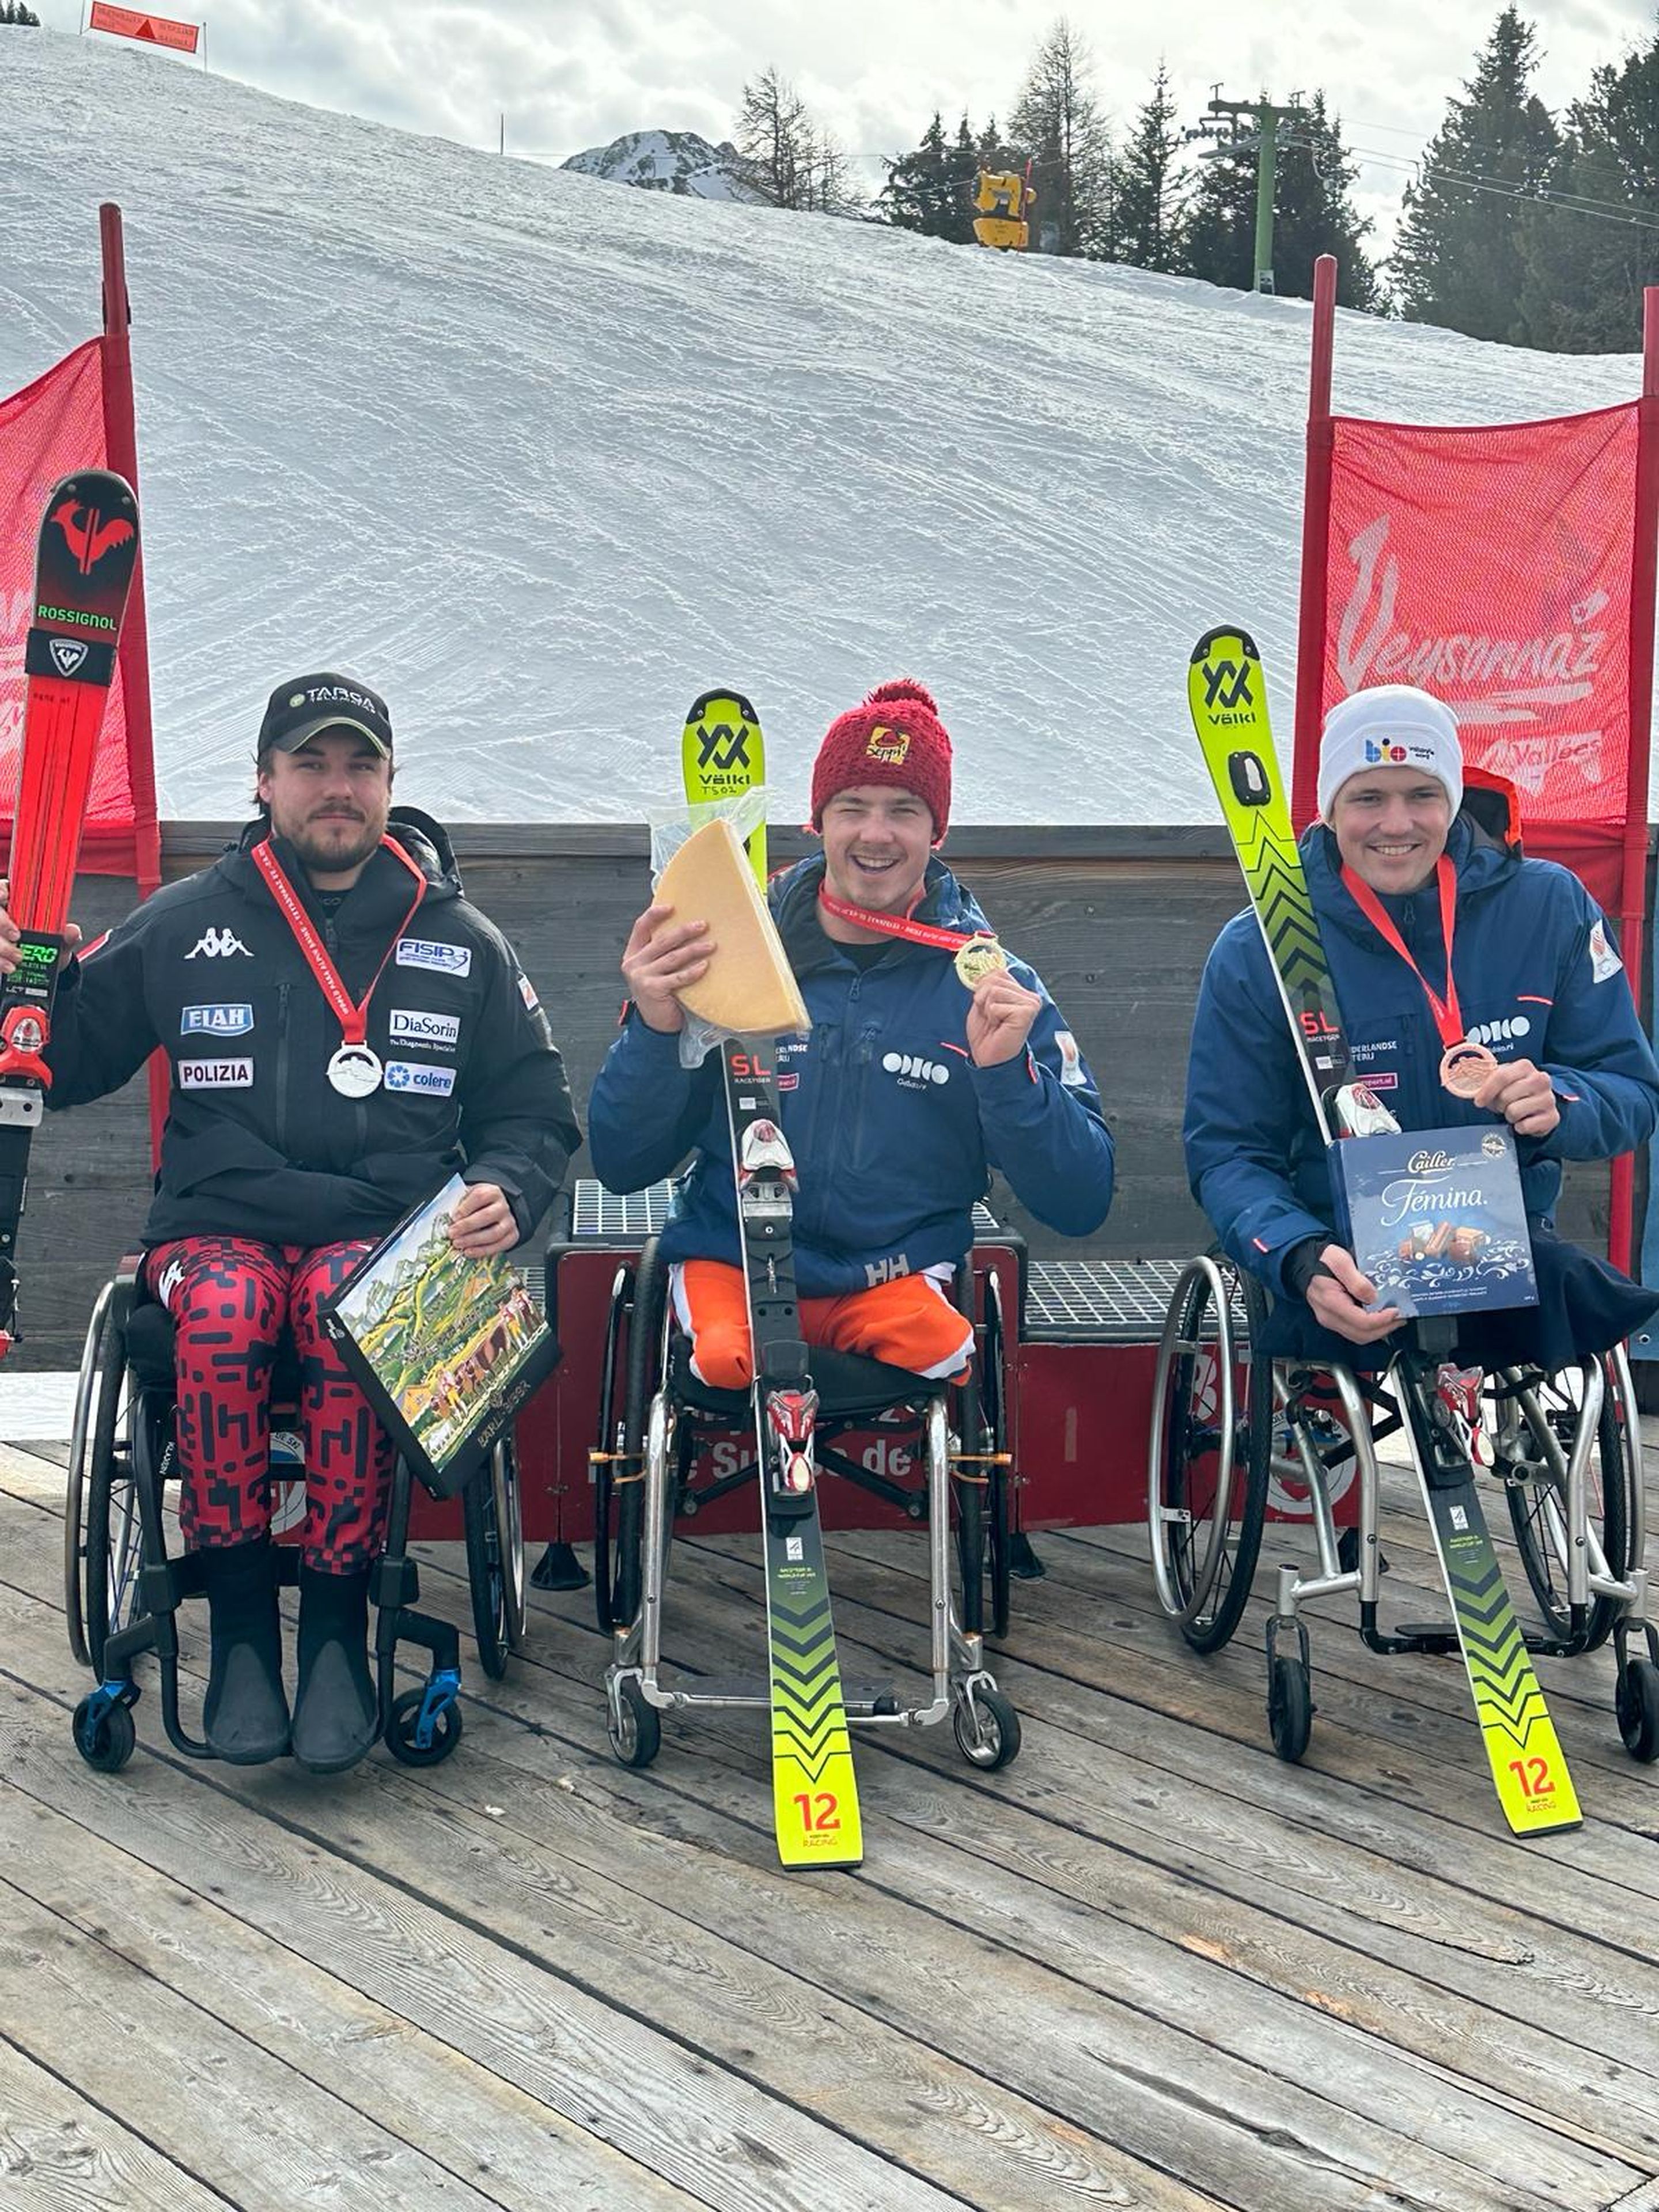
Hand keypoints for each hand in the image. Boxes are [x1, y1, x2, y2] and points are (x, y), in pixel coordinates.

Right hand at [0, 878, 81, 976]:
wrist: (44, 970)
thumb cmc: (49, 947)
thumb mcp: (61, 941)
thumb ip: (67, 935)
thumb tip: (73, 931)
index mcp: (18, 904)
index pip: (2, 889)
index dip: (0, 891)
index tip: (5, 897)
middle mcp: (3, 916)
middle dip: (2, 922)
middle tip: (17, 936)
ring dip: (1, 946)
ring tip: (18, 958)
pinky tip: (9, 967)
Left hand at [448, 1181, 517, 1256]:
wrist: (497, 1209)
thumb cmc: (479, 1204)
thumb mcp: (469, 1196)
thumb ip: (459, 1203)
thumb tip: (444, 1215)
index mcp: (492, 1192)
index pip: (480, 1197)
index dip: (466, 1207)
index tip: (453, 1217)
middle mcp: (503, 1207)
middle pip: (486, 1216)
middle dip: (467, 1226)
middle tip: (452, 1233)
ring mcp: (509, 1222)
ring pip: (493, 1233)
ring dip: (473, 1240)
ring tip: (458, 1244)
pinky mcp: (512, 1236)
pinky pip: (499, 1246)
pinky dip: (483, 1251)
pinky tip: (469, 1252)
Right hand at [620, 901, 712, 1034]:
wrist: (655, 1024)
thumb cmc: (659, 995)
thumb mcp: (654, 970)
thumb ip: (661, 952)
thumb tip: (686, 931)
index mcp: (633, 954)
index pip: (641, 927)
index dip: (654, 915)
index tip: (671, 907)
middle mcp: (635, 964)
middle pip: (661, 940)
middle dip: (684, 931)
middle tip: (703, 925)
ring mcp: (642, 977)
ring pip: (672, 957)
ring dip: (694, 949)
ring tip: (711, 945)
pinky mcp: (653, 989)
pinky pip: (678, 977)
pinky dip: (693, 971)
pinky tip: (705, 966)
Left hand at [966, 967, 1042, 1067]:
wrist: (990, 1058)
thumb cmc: (987, 1034)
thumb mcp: (982, 1003)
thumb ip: (986, 984)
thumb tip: (983, 968)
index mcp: (1020, 992)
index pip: (997, 972)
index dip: (983, 988)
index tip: (987, 1007)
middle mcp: (1029, 996)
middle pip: (994, 979)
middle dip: (983, 999)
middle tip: (991, 1018)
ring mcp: (1030, 1003)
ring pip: (994, 991)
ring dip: (988, 1009)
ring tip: (996, 1022)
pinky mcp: (1027, 1012)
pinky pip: (996, 1005)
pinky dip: (992, 1017)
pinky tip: (1000, 1027)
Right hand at [1304, 1244, 1402, 1345]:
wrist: (1305, 1262)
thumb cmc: (1323, 1260)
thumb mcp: (1340, 1261)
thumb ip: (1356, 1280)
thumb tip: (1373, 1297)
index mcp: (1331, 1303)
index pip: (1361, 1322)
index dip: (1382, 1320)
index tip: (1396, 1311)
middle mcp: (1330, 1317)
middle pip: (1362, 1335)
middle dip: (1385, 1329)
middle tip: (1400, 1318)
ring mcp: (1331, 1321)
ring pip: (1359, 1336)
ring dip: (1379, 1331)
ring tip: (1394, 1320)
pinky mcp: (1335, 1320)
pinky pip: (1355, 1331)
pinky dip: (1371, 1328)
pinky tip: (1380, 1318)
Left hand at [1472, 1056, 1559, 1138]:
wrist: (1538, 1107)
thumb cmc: (1514, 1092)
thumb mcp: (1501, 1082)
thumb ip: (1486, 1080)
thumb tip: (1466, 1085)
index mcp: (1525, 1066)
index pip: (1501, 1076)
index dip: (1486, 1091)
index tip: (1478, 1101)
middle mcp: (1541, 1079)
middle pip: (1505, 1096)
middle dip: (1499, 1104)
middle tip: (1503, 1105)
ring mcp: (1549, 1098)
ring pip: (1514, 1112)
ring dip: (1509, 1116)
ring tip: (1514, 1111)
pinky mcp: (1552, 1117)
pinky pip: (1525, 1126)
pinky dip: (1520, 1127)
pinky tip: (1524, 1120)